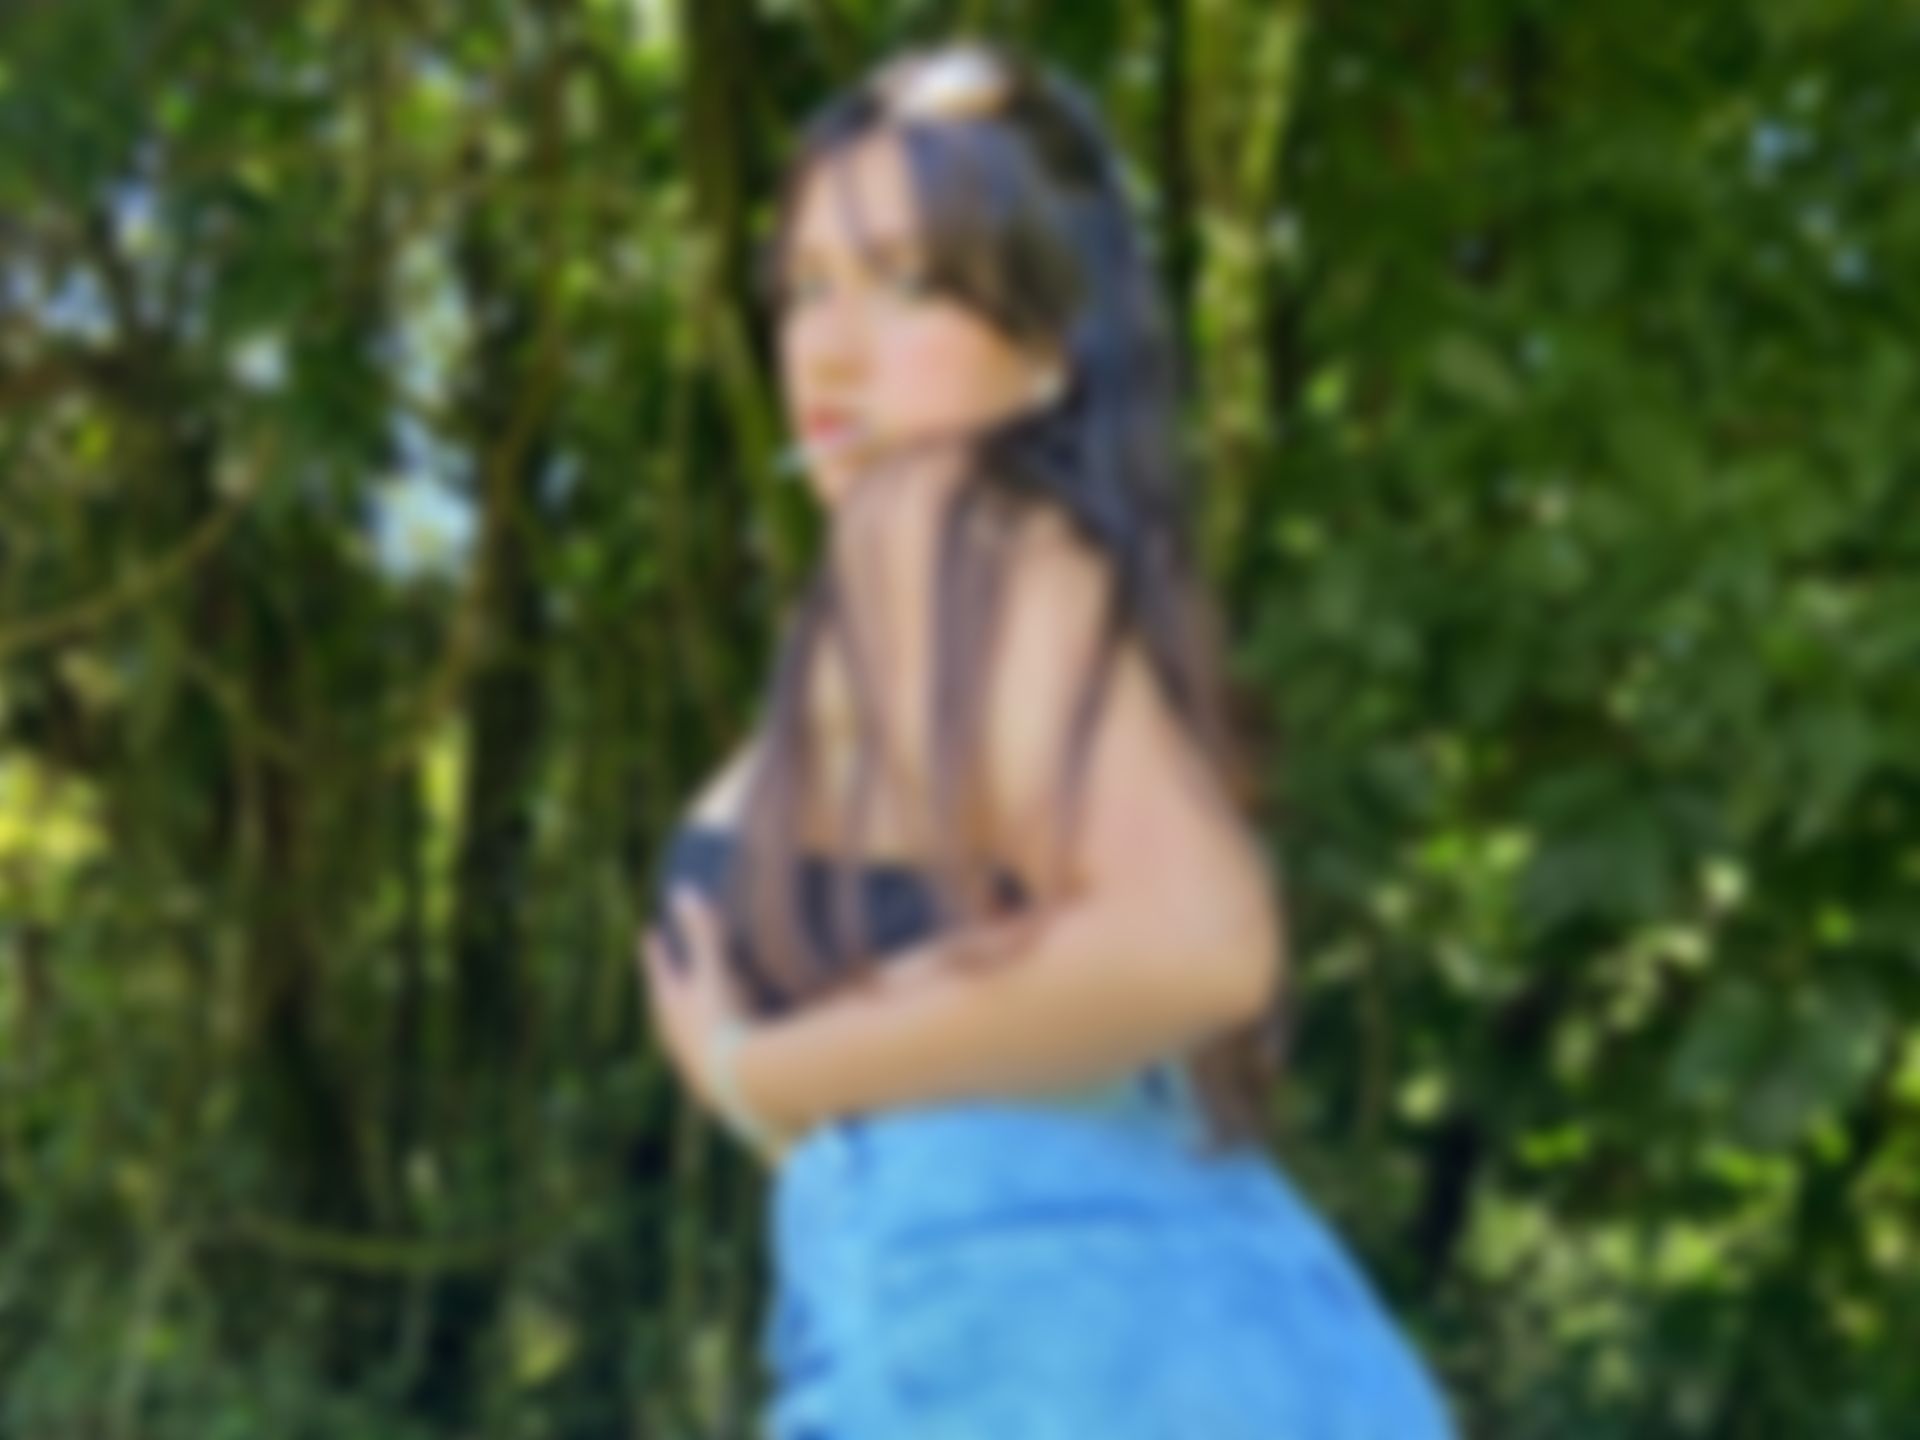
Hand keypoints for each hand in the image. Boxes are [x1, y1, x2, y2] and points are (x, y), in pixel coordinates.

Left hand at [637, 887, 794, 1162]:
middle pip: (666, 1002)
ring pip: (684, 1032)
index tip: (647, 933)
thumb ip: (703, 933)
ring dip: (690, 1017)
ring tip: (700, 1007)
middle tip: (672, 970)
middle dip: (670, 984)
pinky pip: (706, 1053)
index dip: (654, 951)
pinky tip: (725, 1045)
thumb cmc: (724, 1020)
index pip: (657, 970)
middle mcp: (674, 1034)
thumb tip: (682, 891)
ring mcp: (690, 1060)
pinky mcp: (710, 1081)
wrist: (740, 1084)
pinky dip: (712, 1040)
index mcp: (670, 1006)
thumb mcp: (715, 972)